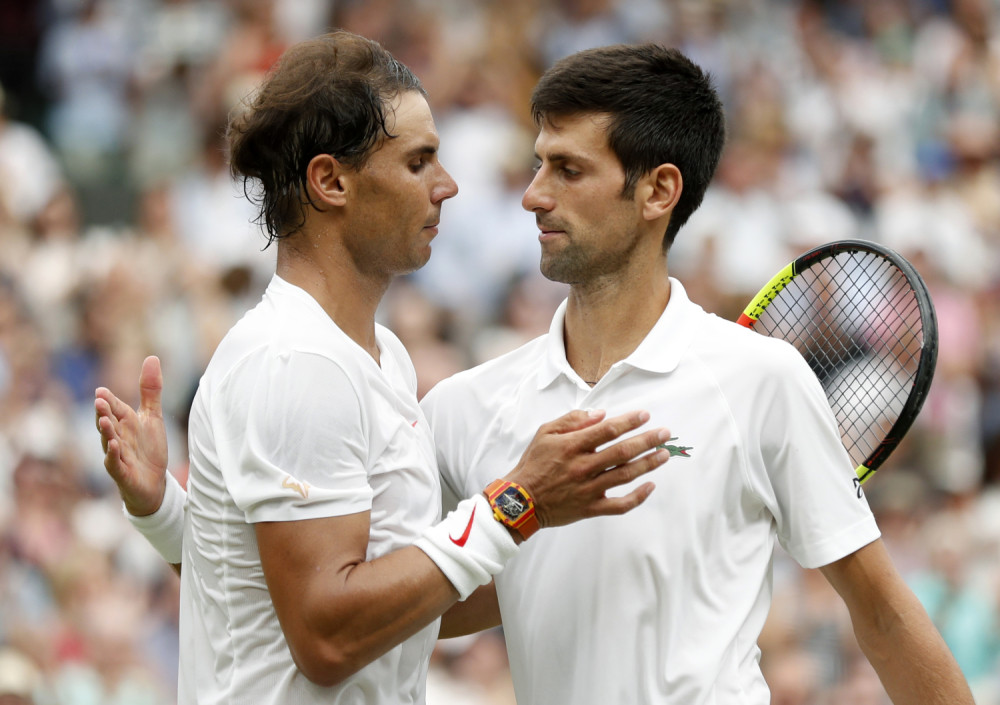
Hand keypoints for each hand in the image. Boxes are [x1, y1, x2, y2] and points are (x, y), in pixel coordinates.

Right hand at [94, 355, 169, 516]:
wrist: (154, 483)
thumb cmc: (149, 448)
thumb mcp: (153, 416)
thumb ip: (151, 390)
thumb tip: (151, 358)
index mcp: (124, 422)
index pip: (115, 408)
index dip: (109, 400)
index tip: (101, 391)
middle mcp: (117, 436)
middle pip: (108, 422)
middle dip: (103, 412)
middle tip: (99, 400)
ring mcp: (118, 455)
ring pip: (108, 441)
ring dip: (106, 431)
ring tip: (103, 420)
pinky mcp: (122, 472)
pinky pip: (114, 463)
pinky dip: (113, 455)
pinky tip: (114, 446)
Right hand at [504, 409, 669, 528]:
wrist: (520, 501)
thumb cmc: (533, 464)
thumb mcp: (545, 433)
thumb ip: (572, 420)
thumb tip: (601, 414)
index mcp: (572, 446)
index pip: (607, 430)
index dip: (629, 421)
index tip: (645, 415)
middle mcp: (583, 467)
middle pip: (622, 452)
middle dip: (647, 440)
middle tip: (665, 433)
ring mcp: (588, 489)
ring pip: (625, 475)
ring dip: (648, 464)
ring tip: (664, 454)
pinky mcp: (591, 508)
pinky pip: (620, 505)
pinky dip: (637, 497)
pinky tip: (650, 486)